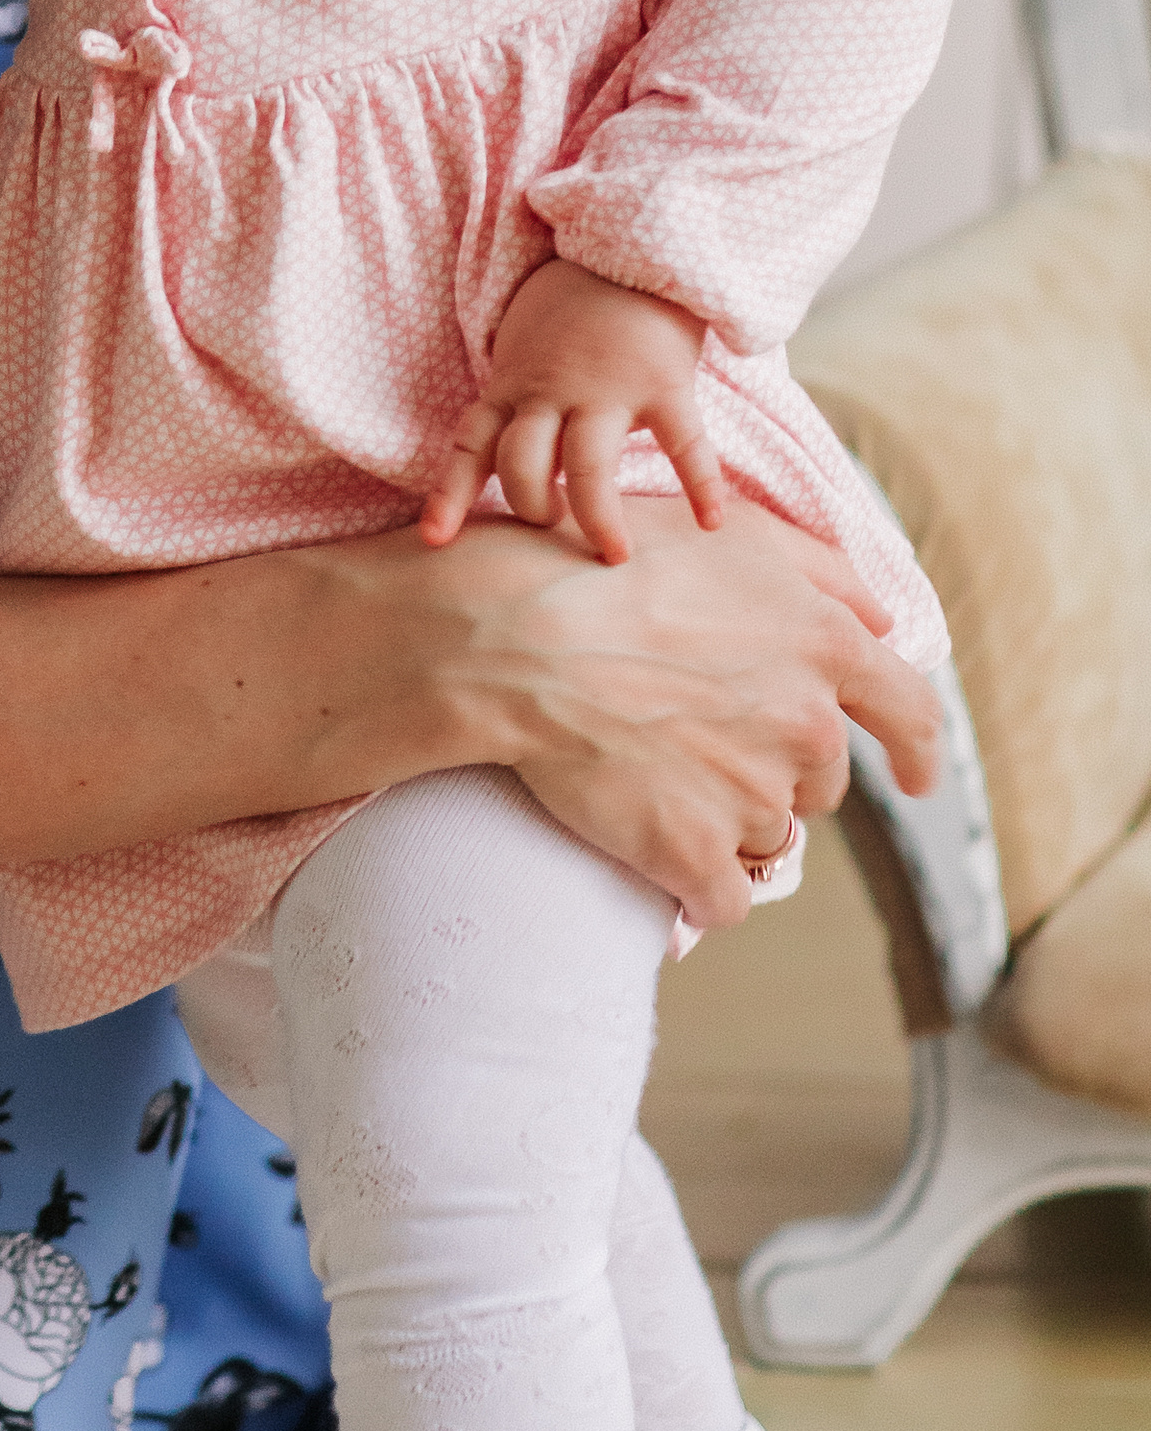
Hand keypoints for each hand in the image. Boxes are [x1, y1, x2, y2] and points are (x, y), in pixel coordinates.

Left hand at [423, 255, 726, 563]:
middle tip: (551, 523)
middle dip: (531, 505)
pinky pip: (683, 443)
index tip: (435, 540)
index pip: (470, 444)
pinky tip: (711, 521)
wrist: (634, 245)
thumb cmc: (574, 305)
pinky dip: (700, 484)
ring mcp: (608, 389)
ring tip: (613, 553)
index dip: (450, 494)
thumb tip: (506, 457)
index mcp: (515, 385)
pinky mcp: (663, 383)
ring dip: (597, 516)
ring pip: (588, 467)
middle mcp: (553, 392)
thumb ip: (515, 396)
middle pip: (523, 465)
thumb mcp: (523, 344)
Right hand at [432, 495, 940, 929]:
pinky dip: (695, 888)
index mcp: (826, 648)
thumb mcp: (729, 532)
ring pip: (762, 832)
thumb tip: (882, 617)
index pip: (911, 713)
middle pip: (818, 781)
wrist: (515, 637)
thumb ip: (821, 570)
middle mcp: (807, 727)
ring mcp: (753, 796)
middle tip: (693, 735)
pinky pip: (721, 899)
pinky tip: (658, 859)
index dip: (916, 751)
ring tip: (649, 771)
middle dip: (772, 768)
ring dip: (721, 816)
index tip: (915, 777)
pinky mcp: (694, 853)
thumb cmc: (610, 567)